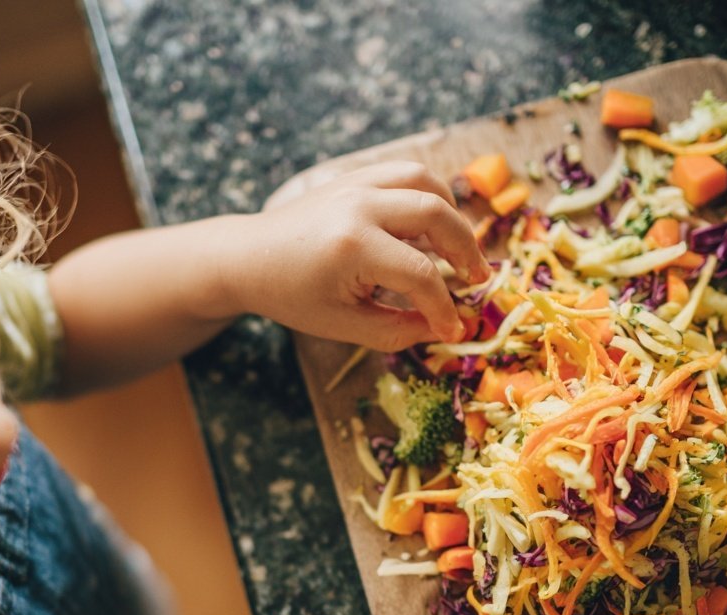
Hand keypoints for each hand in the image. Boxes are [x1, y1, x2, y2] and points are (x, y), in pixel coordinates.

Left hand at [235, 161, 490, 350]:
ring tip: (457, 249)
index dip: (443, 307)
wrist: (250, 258)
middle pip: (435, 215)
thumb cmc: (293, 297)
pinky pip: (405, 173)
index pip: (419, 275)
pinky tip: (432, 224)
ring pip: (424, 182)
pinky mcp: (354, 176)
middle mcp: (358, 206)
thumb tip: (442, 329)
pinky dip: (428, 194)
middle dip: (465, 250)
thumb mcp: (342, 325)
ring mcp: (355, 184)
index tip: (453, 330)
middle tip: (477, 280)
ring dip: (451, 214)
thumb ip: (395, 329)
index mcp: (352, 246)